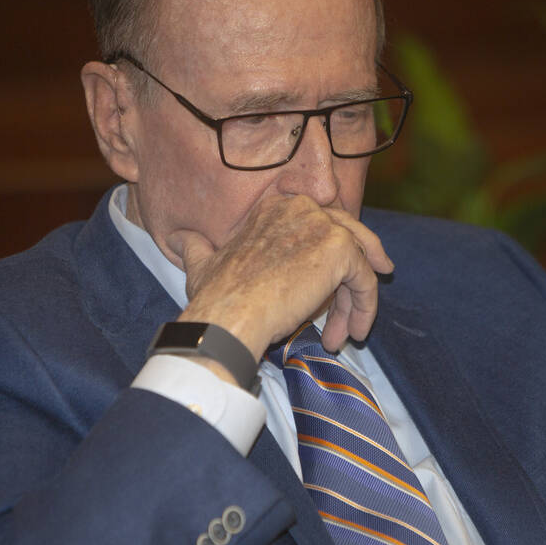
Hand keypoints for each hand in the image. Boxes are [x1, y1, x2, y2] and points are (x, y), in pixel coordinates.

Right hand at [168, 195, 392, 359]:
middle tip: (363, 301)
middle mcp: (301, 207)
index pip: (318, 224)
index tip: (341, 274)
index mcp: (274, 208)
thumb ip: (197, 247)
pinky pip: (365, 280)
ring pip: (356, 263)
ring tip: (342, 337)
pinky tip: (353, 332)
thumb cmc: (214, 298)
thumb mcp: (200, 263)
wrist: (228, 316)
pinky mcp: (340, 249)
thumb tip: (179, 239)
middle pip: (345, 236)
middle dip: (359, 267)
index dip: (333, 247)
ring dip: (353, 303)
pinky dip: (364, 308)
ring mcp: (323, 225)